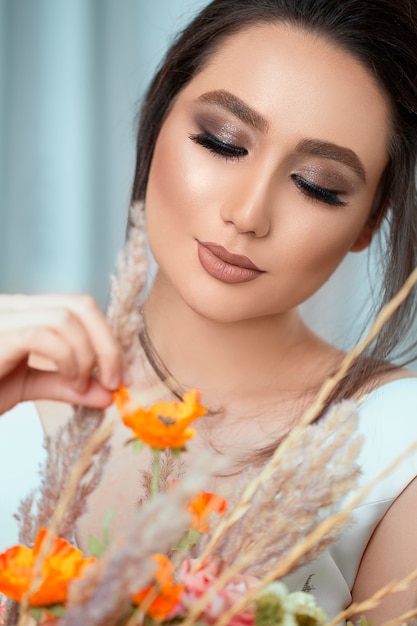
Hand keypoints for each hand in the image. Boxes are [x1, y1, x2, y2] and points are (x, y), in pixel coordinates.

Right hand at [0, 294, 124, 414]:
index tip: (122, 374)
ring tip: (81, 385)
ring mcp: (7, 318)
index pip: (82, 308)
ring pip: (66, 318)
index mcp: (28, 313)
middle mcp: (18, 307)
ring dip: (87, 355)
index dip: (108, 338)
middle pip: (82, 306)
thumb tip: (107, 394)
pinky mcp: (0, 335)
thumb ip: (67, 386)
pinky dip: (67, 359)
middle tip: (114, 381)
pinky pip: (44, 336)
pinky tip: (67, 381)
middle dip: (107, 344)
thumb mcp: (30, 385)